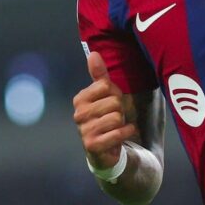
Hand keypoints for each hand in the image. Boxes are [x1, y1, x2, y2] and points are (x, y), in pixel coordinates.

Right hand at [73, 52, 136, 169]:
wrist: (108, 151)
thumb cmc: (107, 118)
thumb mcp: (105, 95)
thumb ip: (99, 75)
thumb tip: (93, 53)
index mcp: (80, 99)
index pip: (106, 86)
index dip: (116, 95)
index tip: (111, 104)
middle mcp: (78, 114)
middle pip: (114, 102)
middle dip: (120, 110)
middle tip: (115, 119)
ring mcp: (84, 131)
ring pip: (116, 117)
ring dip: (122, 123)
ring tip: (115, 128)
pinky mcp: (92, 146)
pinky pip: (117, 133)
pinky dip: (125, 133)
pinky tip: (121, 135)